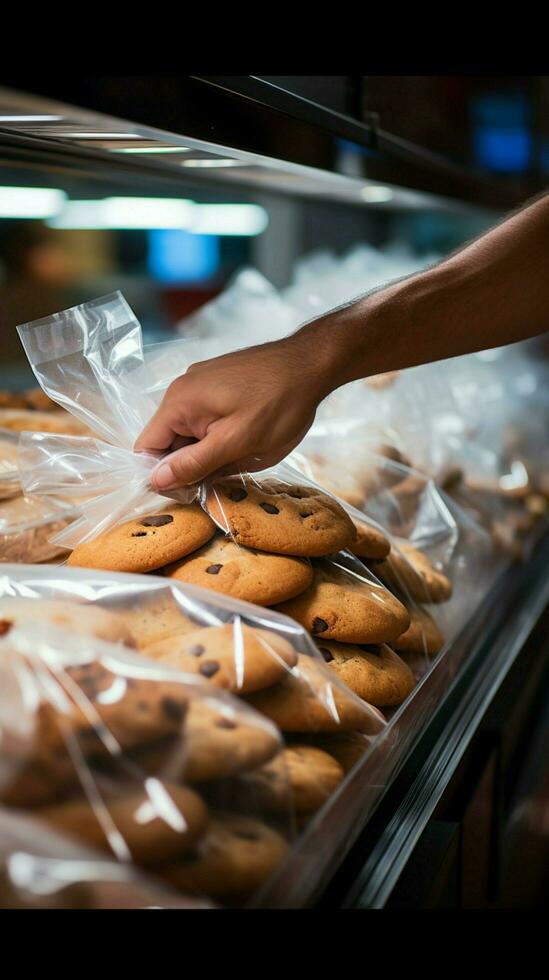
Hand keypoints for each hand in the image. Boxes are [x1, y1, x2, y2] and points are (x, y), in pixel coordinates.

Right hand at [134, 334, 331, 490]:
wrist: (312, 364)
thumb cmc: (279, 404)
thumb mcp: (236, 444)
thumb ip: (193, 463)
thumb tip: (155, 481)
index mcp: (178, 403)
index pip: (145, 448)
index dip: (163, 477)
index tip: (192, 492)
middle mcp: (181, 389)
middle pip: (166, 441)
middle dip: (189, 465)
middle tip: (223, 479)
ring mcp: (199, 384)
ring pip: (188, 432)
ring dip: (207, 452)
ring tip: (239, 457)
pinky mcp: (216, 384)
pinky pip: (204, 418)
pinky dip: (217, 436)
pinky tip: (244, 440)